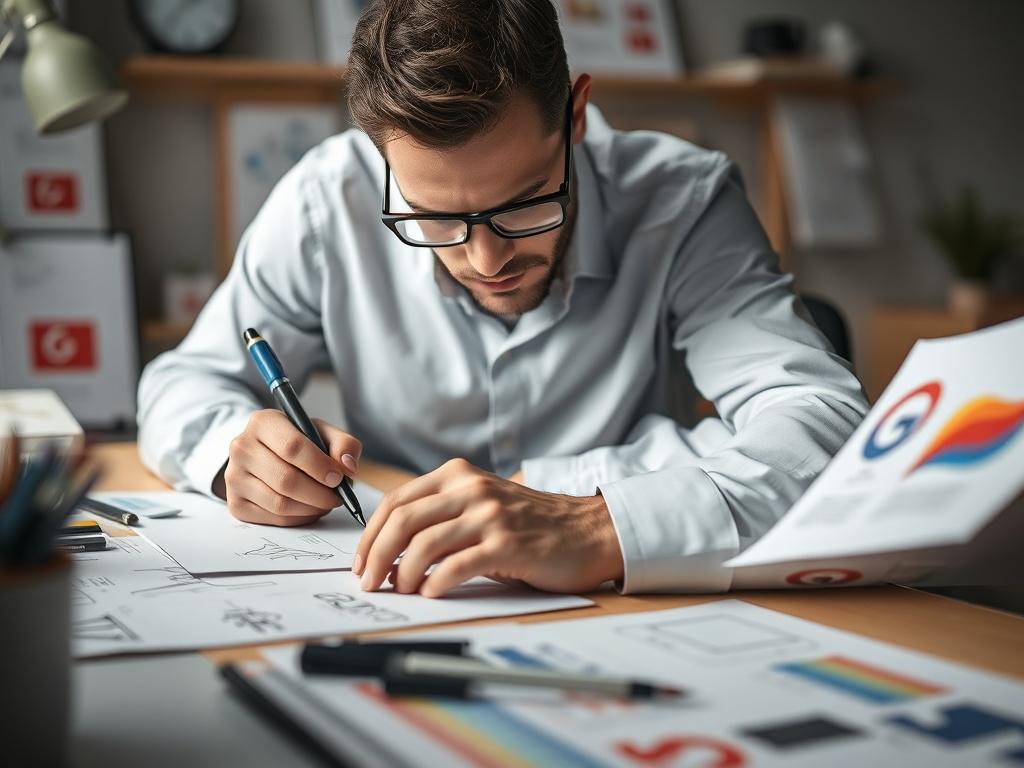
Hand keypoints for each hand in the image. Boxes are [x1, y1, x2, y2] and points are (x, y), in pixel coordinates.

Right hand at [215, 410, 361, 526]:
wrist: (267, 454)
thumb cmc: (299, 442)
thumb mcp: (322, 433)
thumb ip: (343, 444)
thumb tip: (348, 466)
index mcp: (263, 422)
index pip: (292, 447)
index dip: (319, 466)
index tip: (338, 478)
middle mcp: (242, 448)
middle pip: (286, 480)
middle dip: (319, 493)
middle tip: (337, 496)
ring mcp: (234, 477)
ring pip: (280, 503)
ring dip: (312, 508)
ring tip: (326, 502)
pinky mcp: (235, 503)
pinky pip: (274, 518)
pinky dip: (299, 518)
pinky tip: (309, 508)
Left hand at [353, 458, 623, 597]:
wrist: (587, 531)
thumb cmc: (532, 524)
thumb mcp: (482, 502)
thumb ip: (443, 511)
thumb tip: (389, 546)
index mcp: (458, 475)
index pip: (396, 501)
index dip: (369, 535)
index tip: (360, 562)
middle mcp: (471, 489)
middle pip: (402, 522)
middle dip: (375, 556)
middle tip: (369, 583)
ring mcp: (490, 516)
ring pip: (423, 544)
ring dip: (401, 574)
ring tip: (401, 591)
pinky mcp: (508, 545)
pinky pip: (456, 566)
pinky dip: (435, 584)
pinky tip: (431, 593)